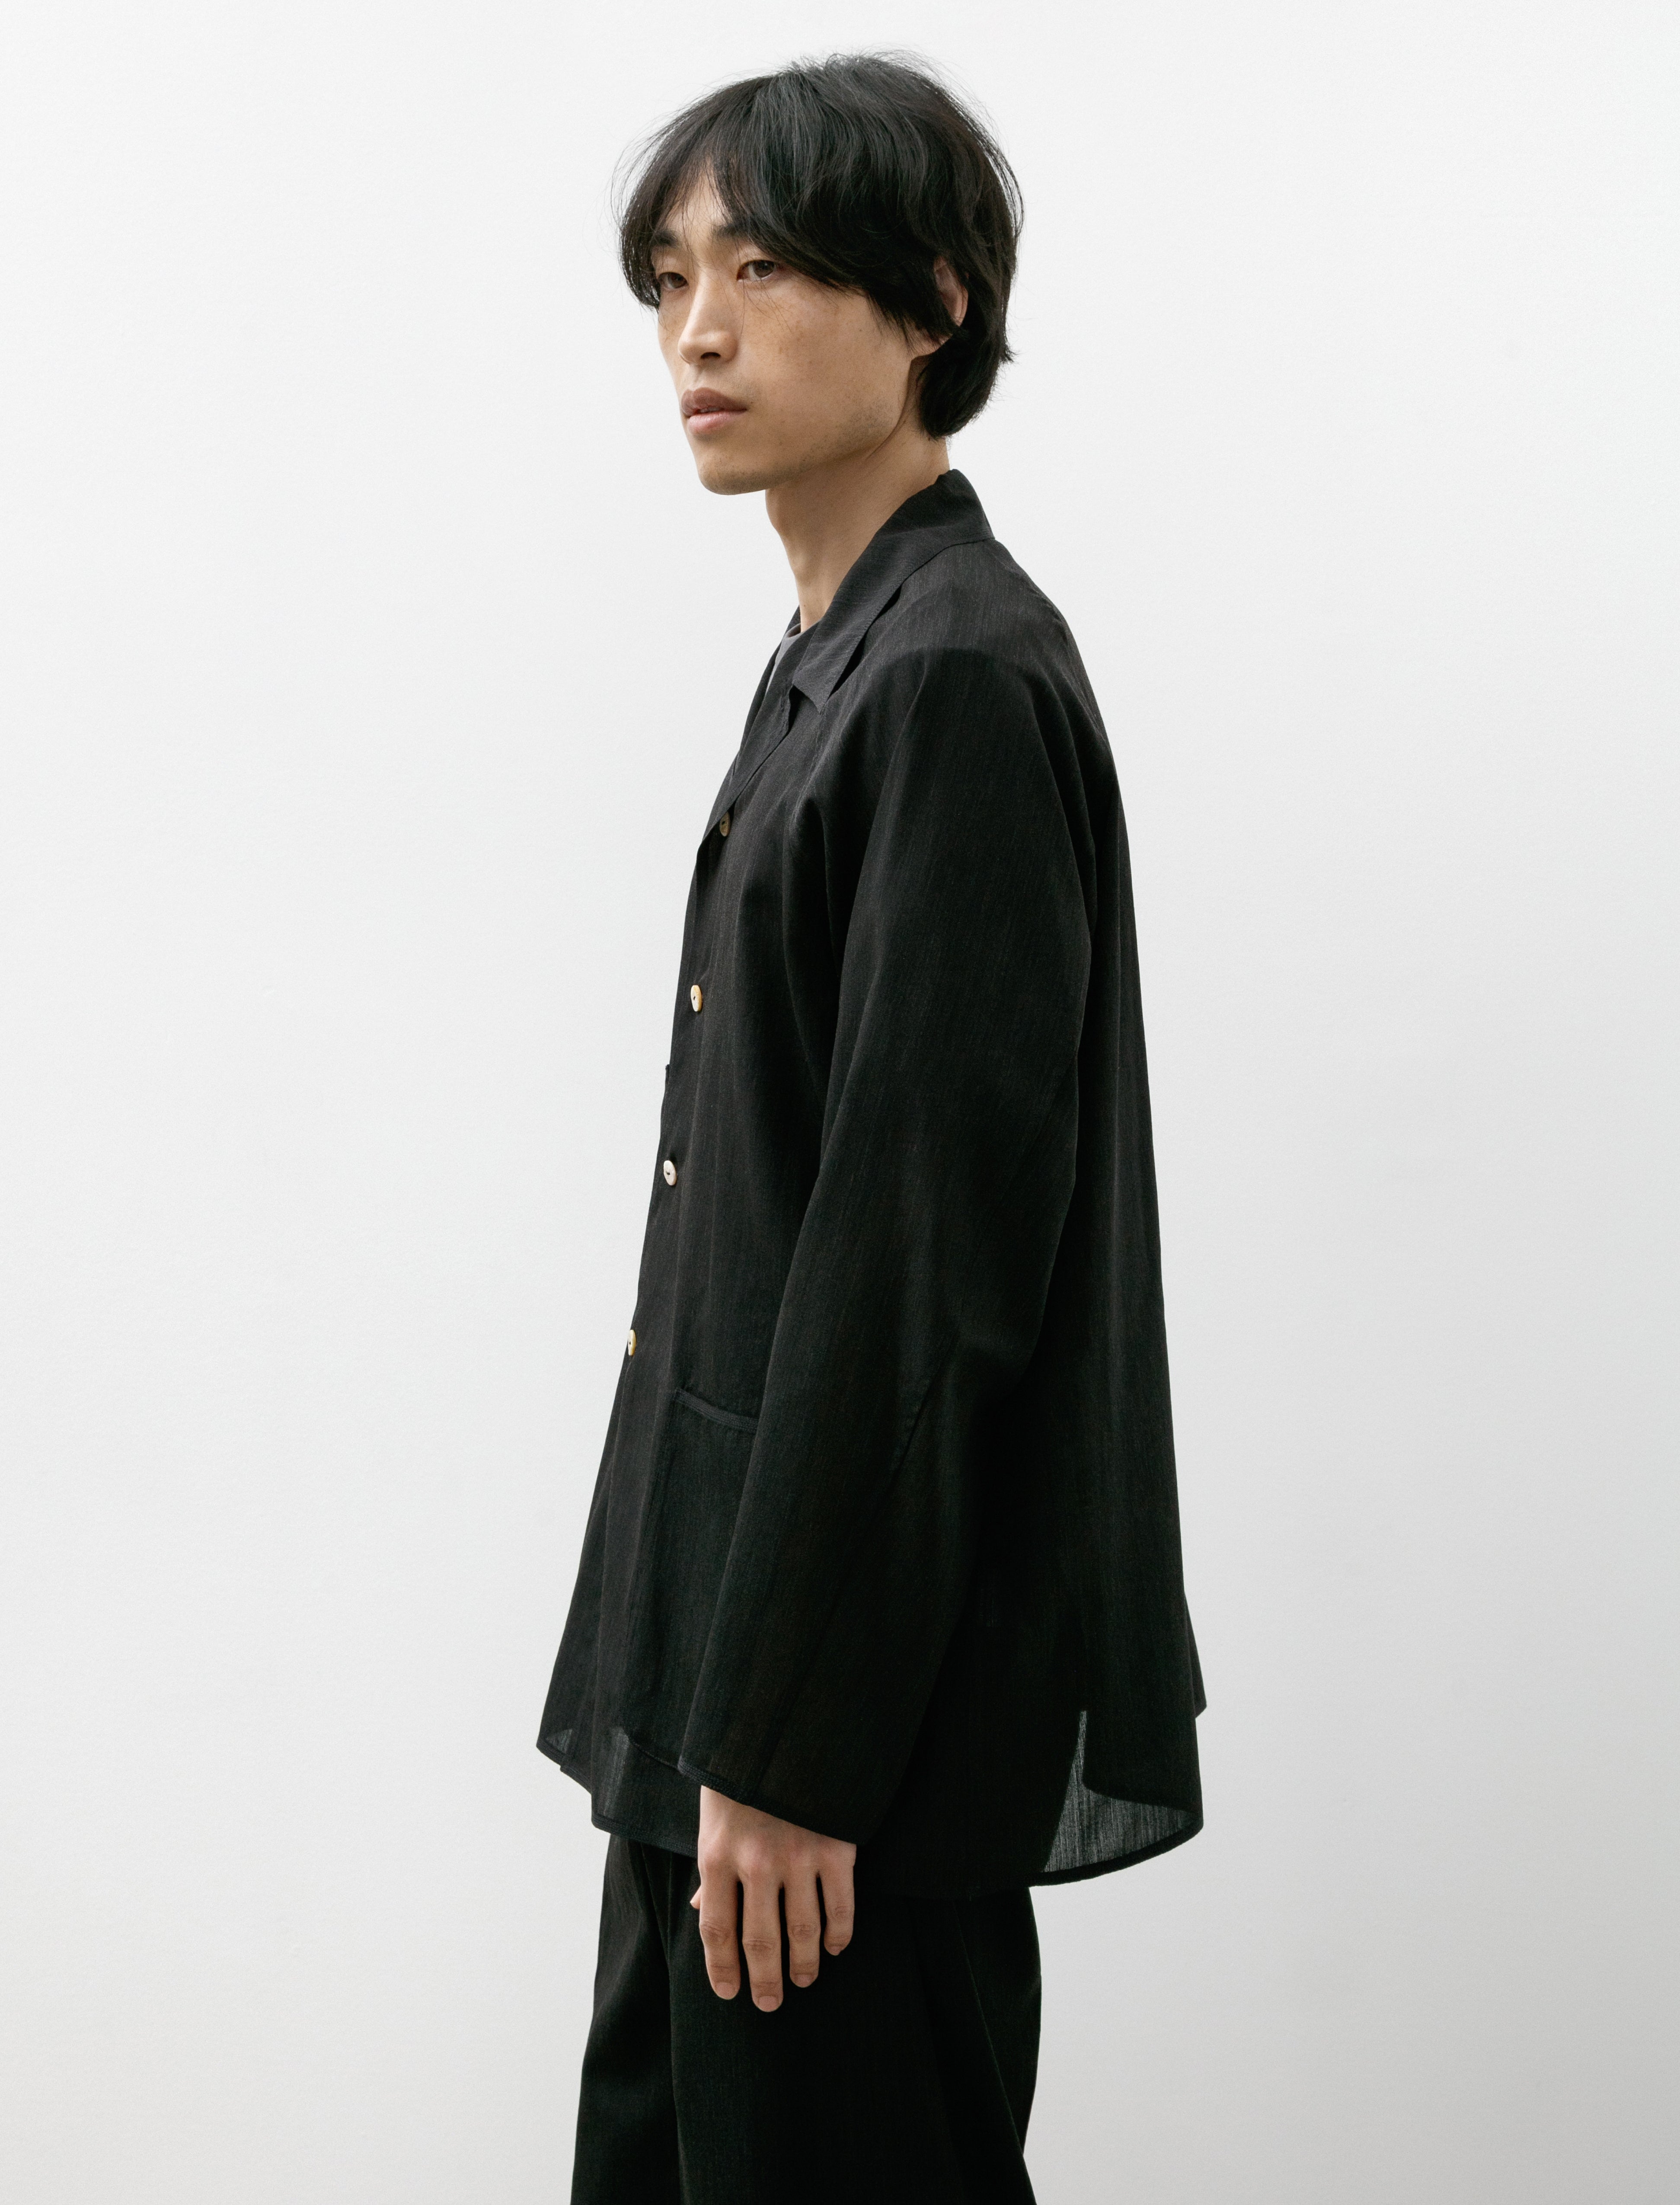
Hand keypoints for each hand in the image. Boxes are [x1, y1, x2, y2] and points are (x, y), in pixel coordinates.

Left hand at [690, 1786, 855, 2009]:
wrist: (785, 1726)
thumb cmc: (741, 1775)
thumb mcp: (714, 1819)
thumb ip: (713, 1870)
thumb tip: (701, 1914)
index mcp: (717, 1856)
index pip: (716, 1931)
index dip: (722, 1970)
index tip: (729, 1994)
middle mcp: (755, 1864)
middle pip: (759, 1942)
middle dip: (765, 1981)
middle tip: (770, 2003)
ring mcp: (798, 1858)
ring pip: (803, 1933)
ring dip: (804, 1966)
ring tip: (804, 1980)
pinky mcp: (836, 1849)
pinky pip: (841, 1907)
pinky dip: (839, 1934)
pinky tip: (835, 1947)